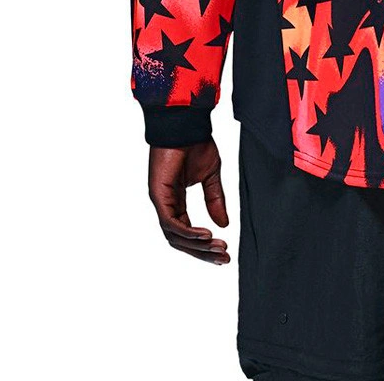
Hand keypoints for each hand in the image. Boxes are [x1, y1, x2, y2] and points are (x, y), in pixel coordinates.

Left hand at [147, 137, 230, 264]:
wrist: (186, 124)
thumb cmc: (196, 144)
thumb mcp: (211, 176)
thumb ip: (215, 199)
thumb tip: (223, 224)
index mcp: (177, 201)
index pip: (187, 233)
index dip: (204, 246)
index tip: (225, 253)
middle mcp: (167, 205)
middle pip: (181, 240)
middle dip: (203, 252)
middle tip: (224, 259)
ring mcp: (161, 201)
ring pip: (175, 236)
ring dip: (198, 246)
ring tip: (218, 248)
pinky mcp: (159, 196)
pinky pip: (171, 223)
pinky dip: (188, 232)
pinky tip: (206, 236)